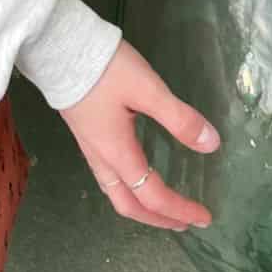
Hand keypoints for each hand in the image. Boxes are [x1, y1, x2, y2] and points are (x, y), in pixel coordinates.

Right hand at [60, 41, 218, 231]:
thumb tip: (212, 145)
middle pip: (129, 205)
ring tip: (163, 207)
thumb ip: (179, 118)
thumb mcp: (148, 90)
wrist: (60, 48)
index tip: (206, 217)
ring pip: (115, 193)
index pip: (153, 196)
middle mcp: (102, 158)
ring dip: (141, 207)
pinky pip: (109, 177)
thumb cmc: (105, 70)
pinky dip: (128, 189)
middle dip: (158, 219)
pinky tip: (137, 174)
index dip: (180, 210)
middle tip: (185, 223)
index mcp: (119, 154)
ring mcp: (90, 147)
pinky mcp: (86, 134)